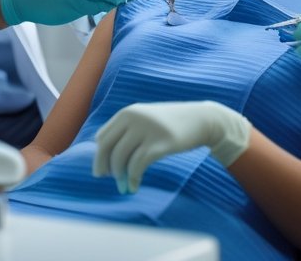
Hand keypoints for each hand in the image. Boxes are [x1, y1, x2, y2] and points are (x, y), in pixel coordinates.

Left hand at [93, 101, 250, 193]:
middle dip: (104, 167)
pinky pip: (138, 166)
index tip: (104, 169)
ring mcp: (148, 130)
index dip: (100, 155)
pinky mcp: (161, 143)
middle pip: (107, 147)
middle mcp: (134, 118)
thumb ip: (126, 132)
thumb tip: (105, 157)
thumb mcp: (145, 120)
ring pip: (121, 158)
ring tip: (124, 185)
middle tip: (107, 179)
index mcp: (128, 113)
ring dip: (119, 176)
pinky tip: (134, 187)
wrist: (201, 119)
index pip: (102, 137)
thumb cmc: (170, 124)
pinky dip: (133, 179)